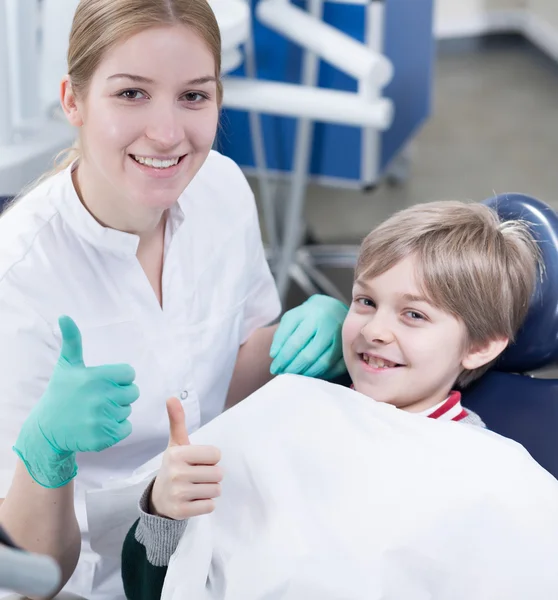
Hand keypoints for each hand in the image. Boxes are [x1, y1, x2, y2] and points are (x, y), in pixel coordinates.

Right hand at [13, 316, 138, 487]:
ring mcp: (103, 418)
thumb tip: (64, 316)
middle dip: (120, 394)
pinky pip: (127, 428)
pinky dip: (117, 428)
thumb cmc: (61, 393)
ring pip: (128, 410)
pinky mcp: (104, 436)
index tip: (103, 383)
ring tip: (96, 411)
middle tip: (100, 398)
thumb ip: (72, 341)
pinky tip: (100, 424)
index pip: (129, 374)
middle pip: (133, 392)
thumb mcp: (67, 366)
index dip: (119, 378)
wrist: (47, 429)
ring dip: (117, 411)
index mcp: (97, 377)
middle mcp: (101, 397)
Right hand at [150, 397, 222, 519]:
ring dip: (209, 490)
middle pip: (218, 474)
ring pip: (216, 490)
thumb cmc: (174, 466)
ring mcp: (178, 494)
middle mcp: (176, 473)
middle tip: (196, 476)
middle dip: (211, 475)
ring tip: (194, 487)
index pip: (216, 454)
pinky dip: (205, 504)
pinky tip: (192, 500)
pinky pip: (210, 506)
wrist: (159, 498)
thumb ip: (177, 421)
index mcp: (177, 454)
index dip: (210, 458)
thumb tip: (171, 397)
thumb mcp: (176, 444)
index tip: (197, 461)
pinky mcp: (181, 512)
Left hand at [270, 295, 347, 378]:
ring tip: (295, 376)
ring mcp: (342, 338)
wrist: (333, 309)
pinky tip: (313, 375)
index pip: (295, 343)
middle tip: (284, 375)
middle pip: (309, 355)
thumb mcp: (292, 318)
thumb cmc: (309, 315)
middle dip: (293, 368)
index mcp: (312, 317)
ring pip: (324, 363)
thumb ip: (281, 335)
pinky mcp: (350, 348)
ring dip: (307, 374)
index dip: (283, 359)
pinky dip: (324, 374)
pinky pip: (337, 367)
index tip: (274, 368)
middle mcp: (329, 327)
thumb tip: (275, 355)